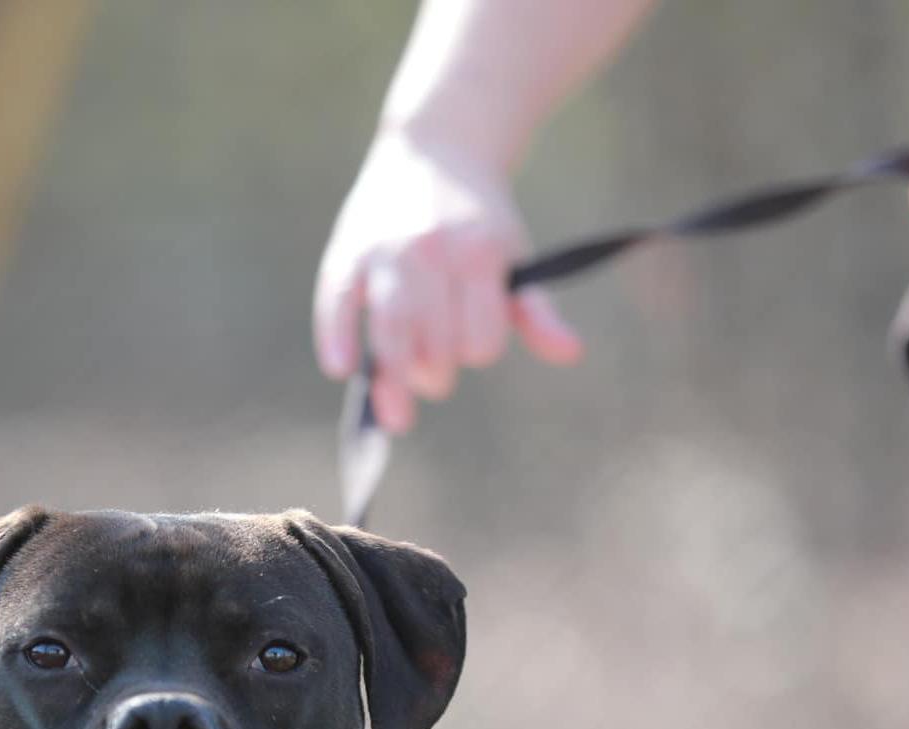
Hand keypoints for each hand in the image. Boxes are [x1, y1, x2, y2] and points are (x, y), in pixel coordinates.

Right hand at [314, 130, 581, 432]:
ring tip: (395, 404)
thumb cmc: (479, 218)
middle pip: (433, 348)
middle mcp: (431, 252)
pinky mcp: (346, 251)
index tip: (473, 339)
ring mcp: (386, 251)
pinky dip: (336, 338)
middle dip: (435, 374)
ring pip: (390, 333)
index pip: (480, 343)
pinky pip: (336, 302)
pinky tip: (342, 368)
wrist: (438, 144)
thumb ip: (535, 309)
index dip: (477, 350)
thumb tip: (572, 353)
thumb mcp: (514, 254)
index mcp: (479, 255)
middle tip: (434, 371)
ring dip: (394, 378)